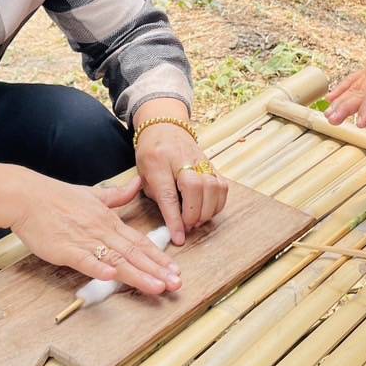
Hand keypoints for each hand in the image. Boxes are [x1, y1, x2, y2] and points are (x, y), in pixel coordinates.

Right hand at [11, 175, 181, 294]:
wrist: (28, 197)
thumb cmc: (57, 197)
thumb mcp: (94, 194)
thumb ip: (118, 195)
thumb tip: (137, 184)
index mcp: (109, 220)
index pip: (139, 241)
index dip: (158, 257)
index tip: (174, 270)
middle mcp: (102, 231)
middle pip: (134, 253)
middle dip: (157, 270)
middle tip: (176, 284)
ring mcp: (85, 240)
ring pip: (117, 259)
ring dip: (138, 274)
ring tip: (157, 287)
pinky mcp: (65, 249)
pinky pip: (85, 260)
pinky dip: (99, 268)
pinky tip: (112, 277)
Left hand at [135, 122, 228, 245]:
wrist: (165, 127)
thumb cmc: (151, 154)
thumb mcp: (143, 174)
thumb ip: (157, 196)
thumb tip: (175, 223)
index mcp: (157, 161)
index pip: (168, 194)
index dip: (174, 219)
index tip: (179, 238)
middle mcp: (181, 159)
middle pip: (195, 188)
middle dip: (193, 214)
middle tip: (187, 227)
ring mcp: (200, 160)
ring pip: (213, 187)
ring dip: (207, 211)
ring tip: (196, 221)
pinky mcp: (212, 164)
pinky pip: (222, 186)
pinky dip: (217, 203)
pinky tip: (207, 210)